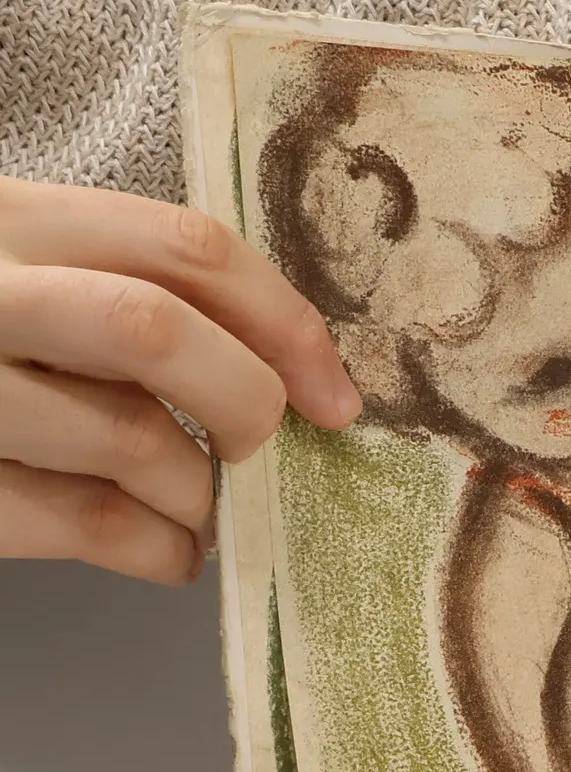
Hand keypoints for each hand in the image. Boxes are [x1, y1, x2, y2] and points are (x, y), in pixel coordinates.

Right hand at [0, 176, 360, 583]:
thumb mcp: (17, 276)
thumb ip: (112, 292)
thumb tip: (283, 376)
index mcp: (6, 216)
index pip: (182, 243)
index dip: (285, 322)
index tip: (335, 396)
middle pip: (157, 331)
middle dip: (245, 405)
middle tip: (261, 451)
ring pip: (133, 439)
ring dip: (202, 496)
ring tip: (203, 514)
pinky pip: (86, 522)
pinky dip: (159, 550)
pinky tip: (167, 556)